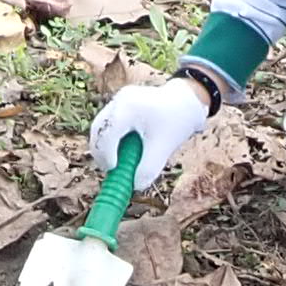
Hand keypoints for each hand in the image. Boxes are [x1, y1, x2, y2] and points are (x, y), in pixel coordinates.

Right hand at [88, 73, 213, 191]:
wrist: (188, 100)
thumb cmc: (178, 121)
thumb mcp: (164, 147)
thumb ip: (149, 168)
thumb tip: (135, 186)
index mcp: (128, 108)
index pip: (107, 135)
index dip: (106, 156)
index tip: (114, 171)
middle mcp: (120, 101)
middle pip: (98, 130)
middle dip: (100, 152)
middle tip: (109, 170)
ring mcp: (119, 99)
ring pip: (100, 126)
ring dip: (104, 145)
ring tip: (117, 161)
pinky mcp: (121, 103)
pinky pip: (107, 123)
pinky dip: (111, 138)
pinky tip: (123, 149)